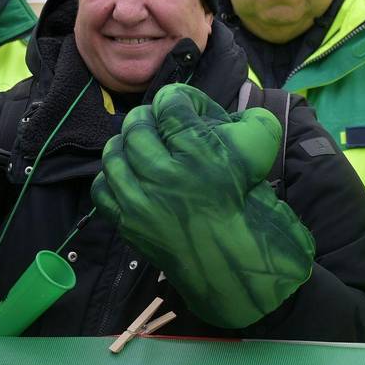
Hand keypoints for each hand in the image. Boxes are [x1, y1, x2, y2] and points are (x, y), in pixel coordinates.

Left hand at [91, 83, 315, 328]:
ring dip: (125, 144)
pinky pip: (102, 190)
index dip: (176, 98)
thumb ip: (251, 122)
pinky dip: (111, 178)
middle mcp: (165, 176)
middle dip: (146, 117)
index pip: (170, 104)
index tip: (182, 104)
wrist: (236, 267)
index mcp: (200, 154)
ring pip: (115, 155)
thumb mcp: (262, 155)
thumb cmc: (251, 209)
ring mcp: (141, 203)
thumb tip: (226, 112)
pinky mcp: (128, 225)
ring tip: (138, 145)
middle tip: (157, 120)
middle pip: (137, 127)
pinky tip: (126, 176)